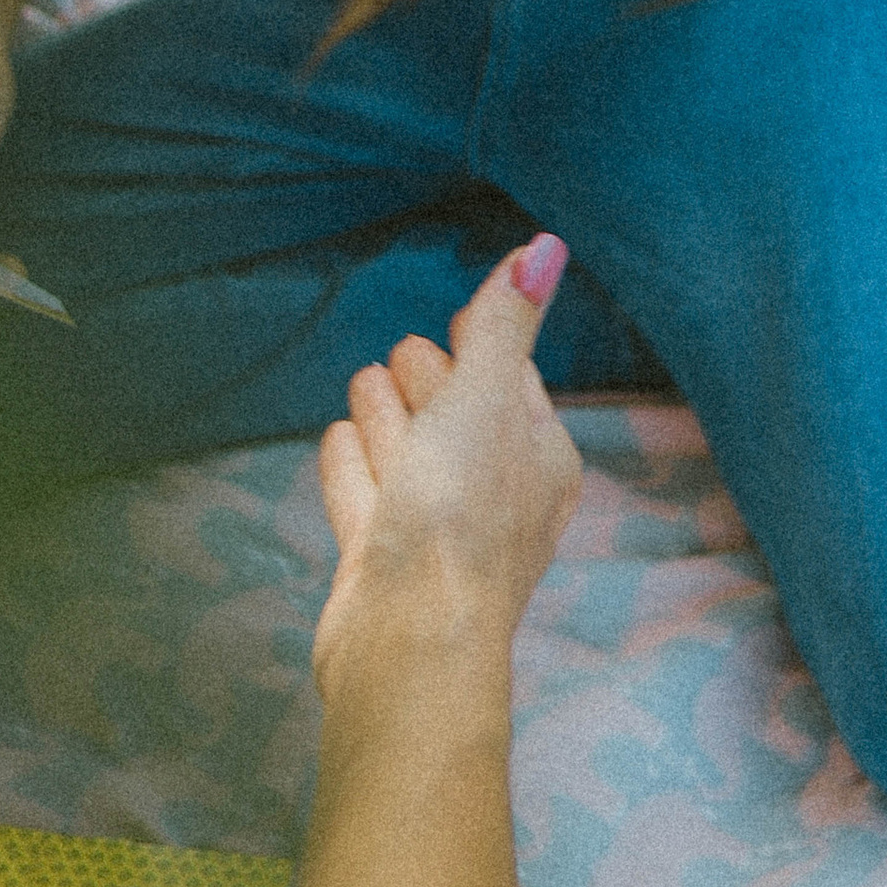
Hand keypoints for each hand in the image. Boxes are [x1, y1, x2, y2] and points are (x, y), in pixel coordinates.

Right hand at [311, 242, 582, 696]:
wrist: (407, 639)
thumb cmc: (461, 516)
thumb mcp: (488, 394)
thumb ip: (505, 321)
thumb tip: (544, 247)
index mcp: (539, 458)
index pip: (505, 377)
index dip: (474, 351)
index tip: (458, 333)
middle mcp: (493, 495)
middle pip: (445, 409)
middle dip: (418, 389)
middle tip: (410, 395)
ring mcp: (433, 532)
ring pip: (401, 448)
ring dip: (383, 424)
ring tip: (374, 416)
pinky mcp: (379, 560)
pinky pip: (363, 491)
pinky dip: (353, 468)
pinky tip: (342, 444)